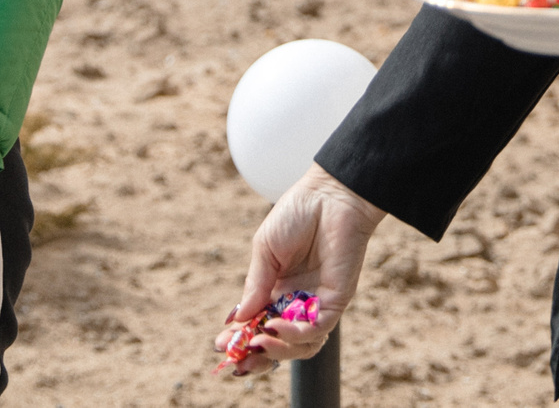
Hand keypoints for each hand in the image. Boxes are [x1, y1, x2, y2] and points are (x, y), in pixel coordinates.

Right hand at [214, 165, 386, 374]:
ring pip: (301, 345)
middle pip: (279, 344)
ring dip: (278, 350)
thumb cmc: (296, 214)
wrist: (328, 196)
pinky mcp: (336, 301)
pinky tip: (278, 326)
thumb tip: (238, 319)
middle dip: (258, 358)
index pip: (259, 325)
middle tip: (238, 363)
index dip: (241, 339)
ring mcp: (317, 303)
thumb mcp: (264, 250)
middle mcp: (297, 302)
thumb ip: (255, 286)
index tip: (222, 347)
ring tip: (259, 342)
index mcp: (277, 289)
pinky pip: (318, 330)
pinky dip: (297, 334)